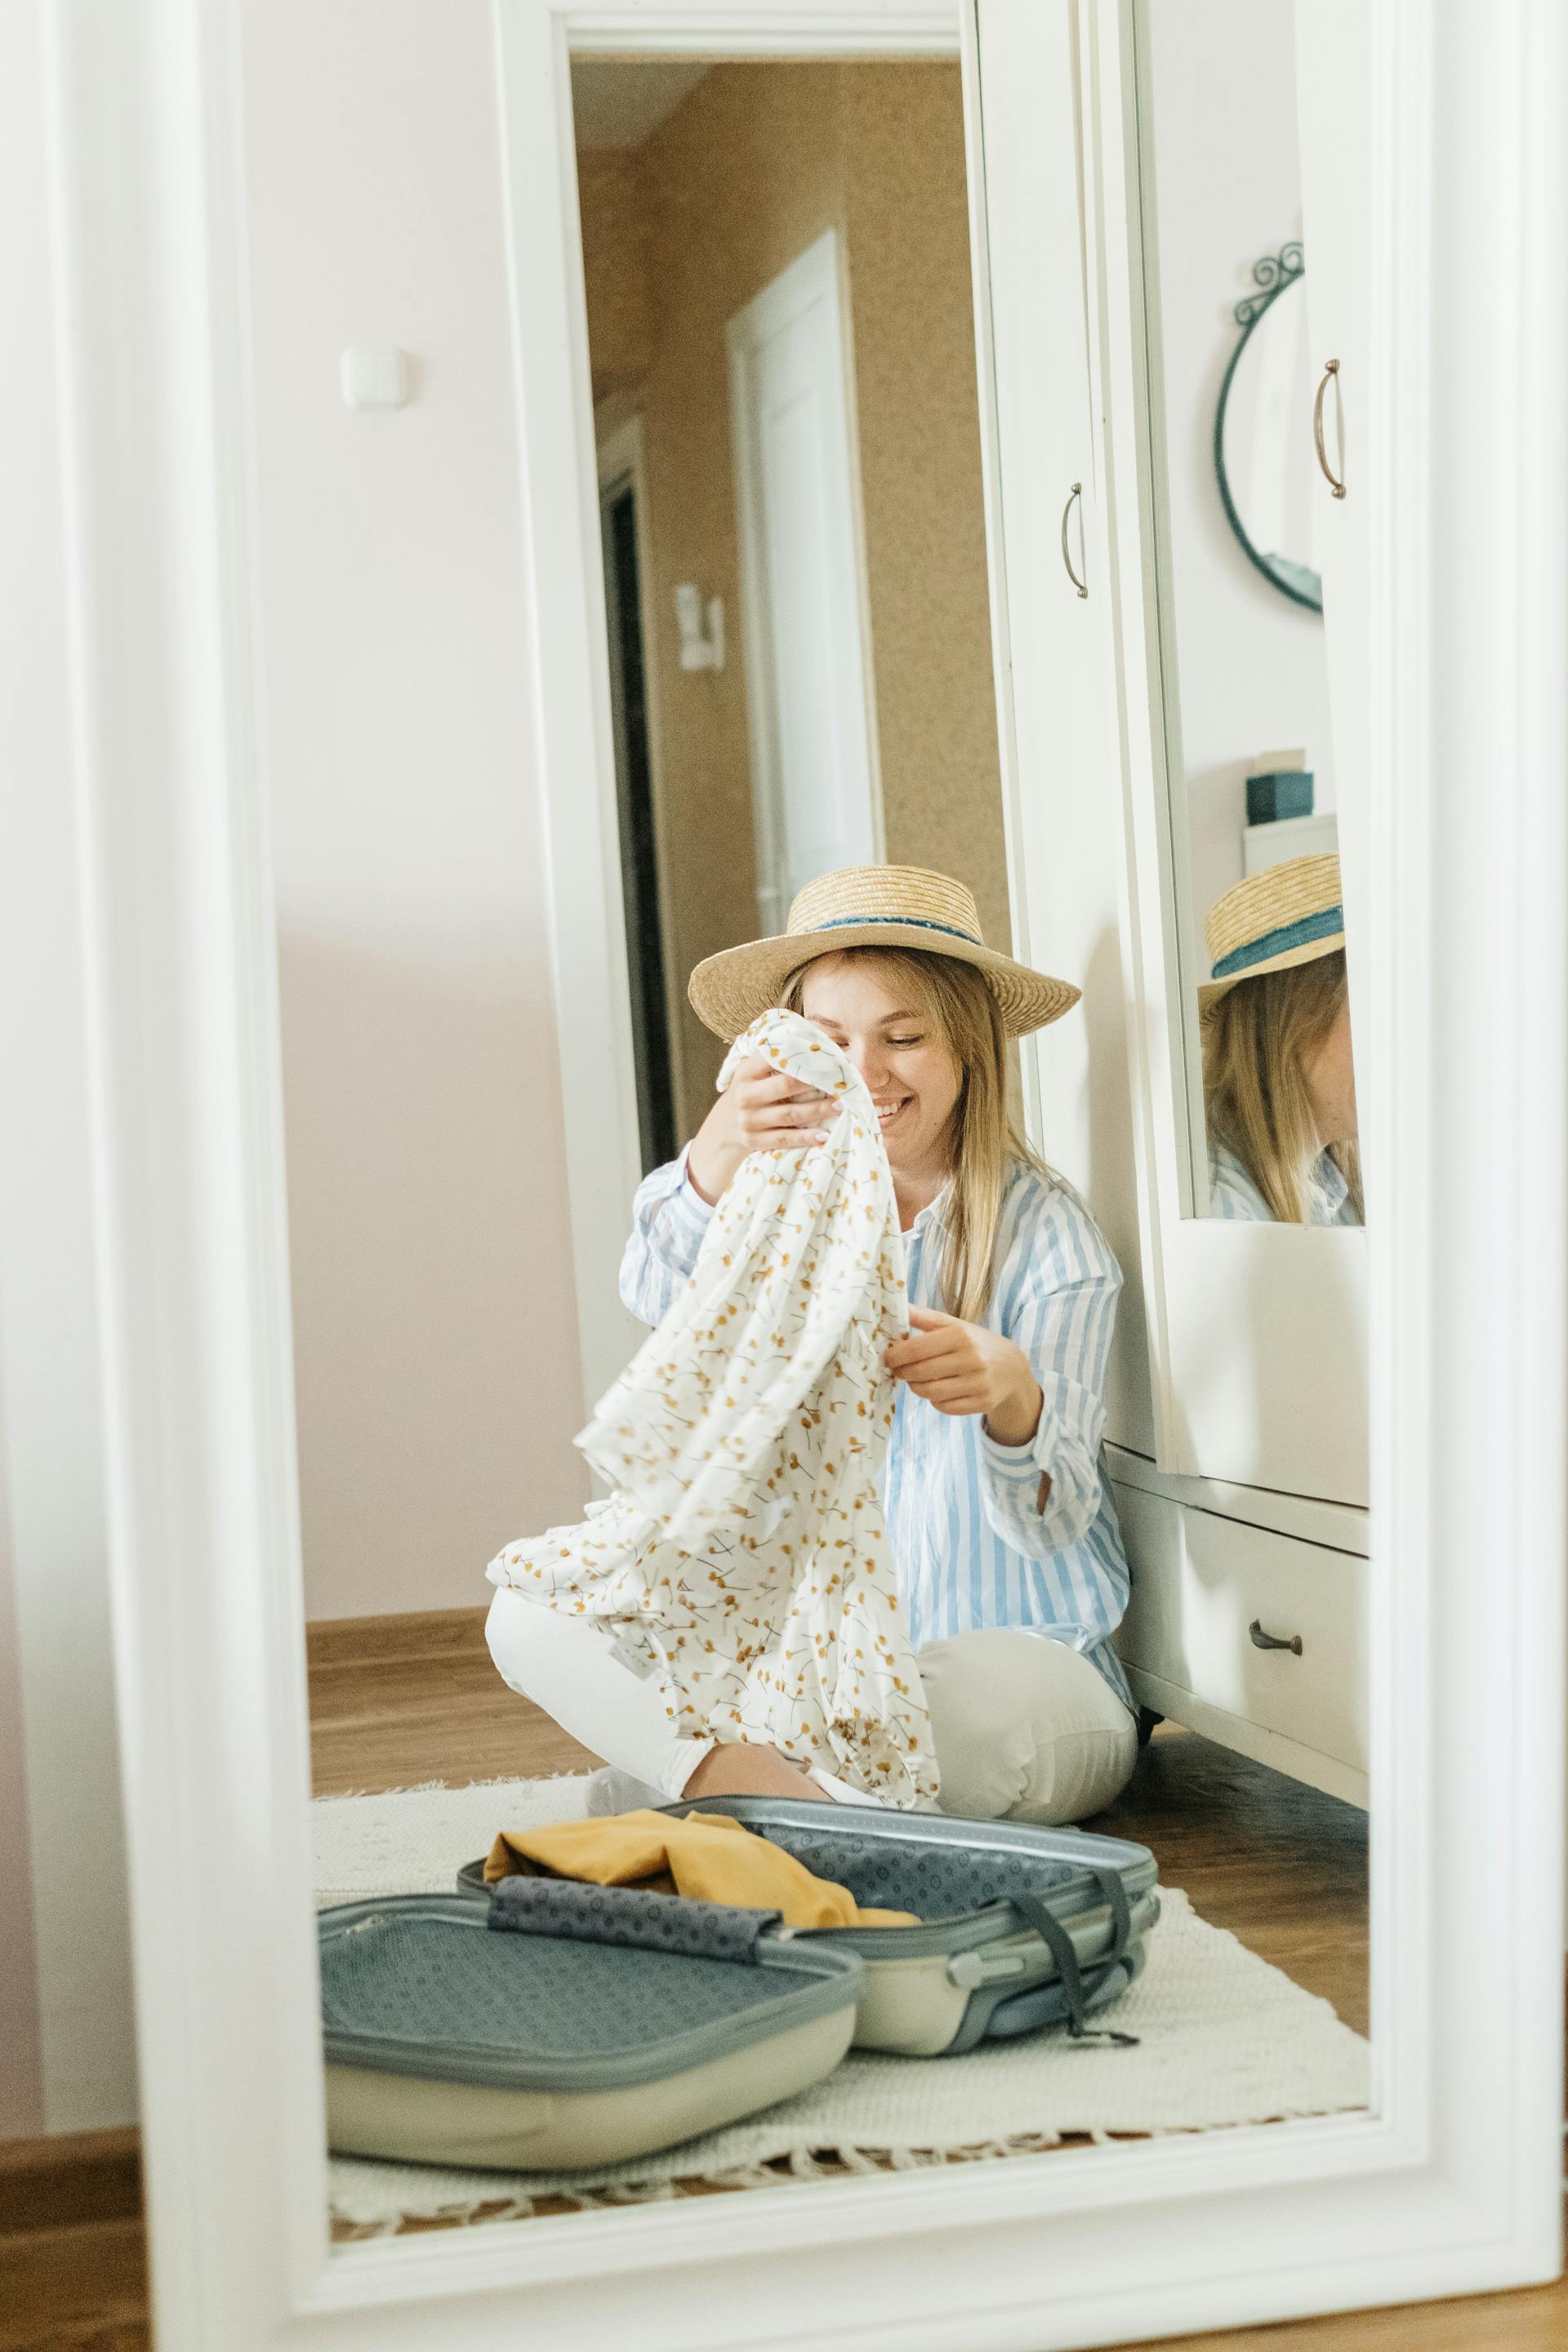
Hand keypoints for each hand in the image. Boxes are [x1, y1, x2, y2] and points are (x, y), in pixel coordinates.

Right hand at [686, 1054, 840, 1202]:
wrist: (723, 1126)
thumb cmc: (749, 1091)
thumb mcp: (752, 1071)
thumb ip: (774, 1056)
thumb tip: (813, 1033)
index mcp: (747, 1072)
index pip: (775, 1058)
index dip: (802, 1055)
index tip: (827, 1054)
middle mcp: (745, 1095)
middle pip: (785, 1085)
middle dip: (815, 1082)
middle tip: (840, 1081)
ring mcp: (749, 1120)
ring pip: (790, 1114)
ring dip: (818, 1110)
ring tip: (841, 1106)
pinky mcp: (754, 1140)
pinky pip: (785, 1139)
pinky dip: (805, 1137)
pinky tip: (824, 1135)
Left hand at [883, 1307, 1043, 1445]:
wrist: (1013, 1368)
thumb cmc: (976, 1343)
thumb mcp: (955, 1325)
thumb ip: (926, 1317)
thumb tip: (897, 1307)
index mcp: (960, 1336)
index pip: (916, 1350)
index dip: (895, 1356)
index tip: (887, 1357)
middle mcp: (971, 1360)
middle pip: (919, 1373)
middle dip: (902, 1372)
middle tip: (898, 1369)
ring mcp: (978, 1383)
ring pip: (929, 1392)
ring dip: (916, 1387)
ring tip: (916, 1379)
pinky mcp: (981, 1403)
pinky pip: (943, 1407)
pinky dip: (934, 1400)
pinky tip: (937, 1390)